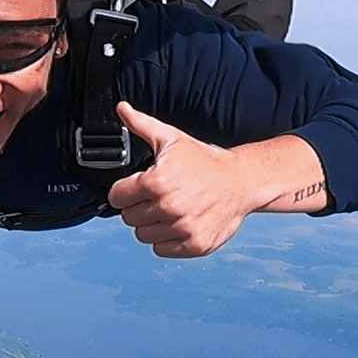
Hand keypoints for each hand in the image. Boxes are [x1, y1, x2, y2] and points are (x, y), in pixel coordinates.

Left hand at [107, 103, 255, 257]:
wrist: (241, 181)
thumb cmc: (204, 160)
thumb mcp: (171, 138)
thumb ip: (141, 124)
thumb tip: (121, 108)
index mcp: (156, 182)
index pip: (116, 197)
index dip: (124, 190)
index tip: (138, 186)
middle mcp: (167, 207)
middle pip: (128, 217)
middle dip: (138, 206)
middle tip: (158, 196)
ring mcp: (182, 228)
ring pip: (143, 235)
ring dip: (152, 224)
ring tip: (170, 208)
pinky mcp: (195, 245)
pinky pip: (161, 250)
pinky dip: (167, 239)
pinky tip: (179, 222)